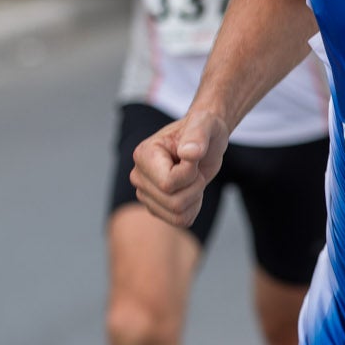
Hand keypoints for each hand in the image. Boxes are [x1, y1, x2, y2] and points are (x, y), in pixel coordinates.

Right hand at [130, 109, 228, 227]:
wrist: (205, 141)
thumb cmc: (203, 129)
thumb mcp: (205, 124)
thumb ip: (197, 135)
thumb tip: (189, 153)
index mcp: (143, 155)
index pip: (168, 183)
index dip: (190, 174)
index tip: (194, 156)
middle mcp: (139, 176)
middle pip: (173, 202)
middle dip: (195, 186)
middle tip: (195, 168)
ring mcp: (145, 193)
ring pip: (177, 214)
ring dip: (195, 197)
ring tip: (193, 177)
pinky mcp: (156, 206)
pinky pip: (180, 221)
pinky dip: (193, 208)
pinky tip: (192, 190)